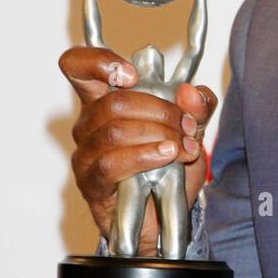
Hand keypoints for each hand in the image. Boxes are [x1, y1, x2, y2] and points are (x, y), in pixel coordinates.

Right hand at [59, 47, 217, 255]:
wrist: (166, 216)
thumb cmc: (168, 168)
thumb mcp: (192, 131)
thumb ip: (199, 108)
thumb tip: (192, 92)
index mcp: (105, 100)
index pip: (78, 67)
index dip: (99, 62)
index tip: (131, 74)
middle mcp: (88, 124)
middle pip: (114, 101)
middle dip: (160, 109)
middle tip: (187, 125)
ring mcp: (86, 154)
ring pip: (115, 130)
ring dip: (158, 134)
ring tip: (184, 146)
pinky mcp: (91, 182)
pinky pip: (111, 163)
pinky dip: (144, 155)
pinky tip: (167, 155)